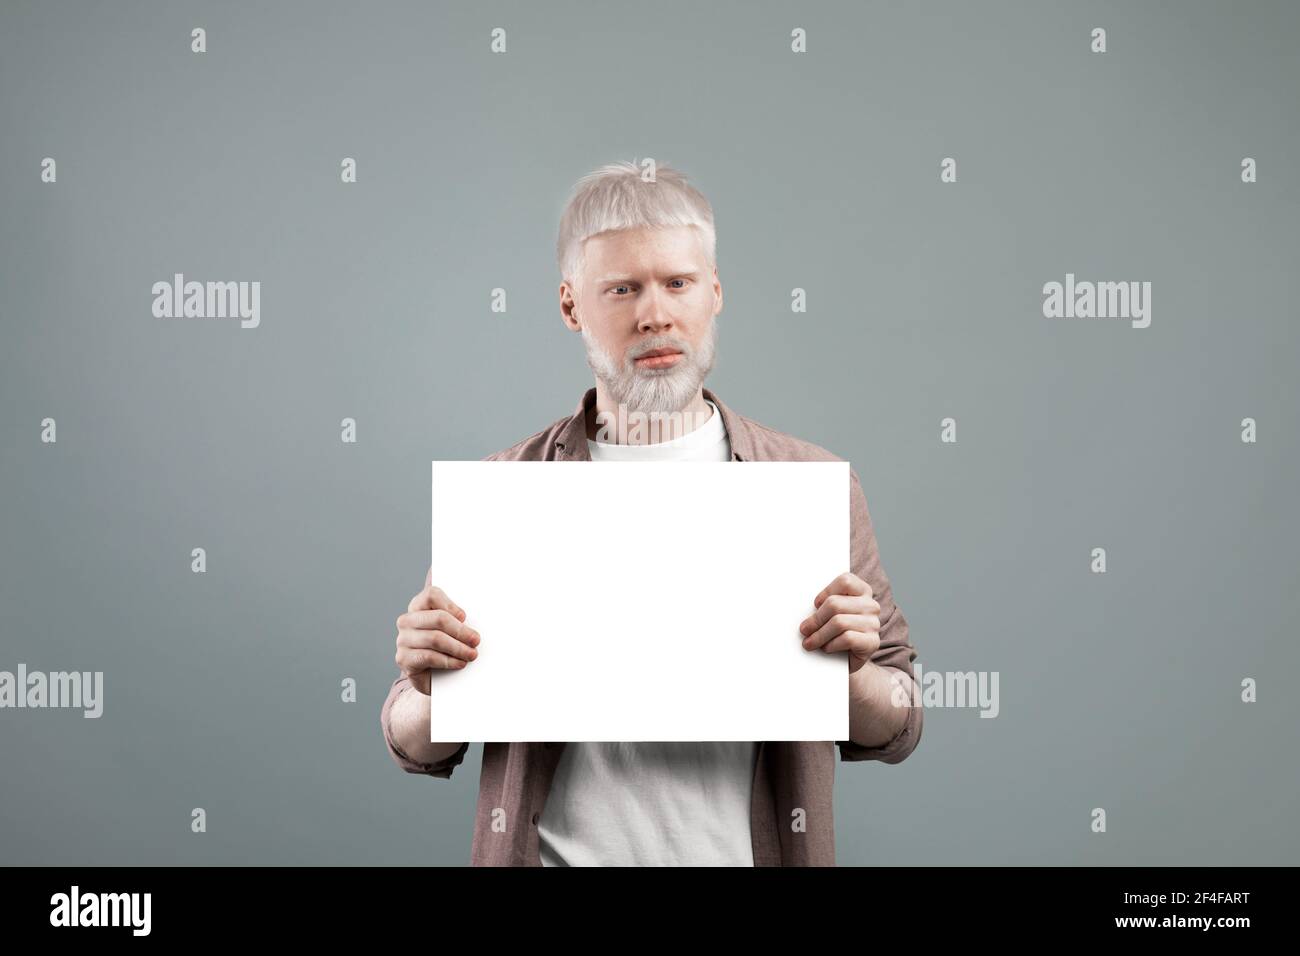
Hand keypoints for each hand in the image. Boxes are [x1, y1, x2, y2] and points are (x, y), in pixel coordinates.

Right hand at [394, 569, 479, 694]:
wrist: (435, 677)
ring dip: (458, 648)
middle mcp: (407, 620)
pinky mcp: (403, 658)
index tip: (464, 617)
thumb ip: (459, 620)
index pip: (431, 594)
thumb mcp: (453, 630)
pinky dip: (448, 660)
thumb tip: (478, 618)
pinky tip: (460, 663)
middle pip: (437, 618)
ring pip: (435, 638)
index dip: (450, 605)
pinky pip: (428, 656)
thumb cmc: (447, 647)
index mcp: (418, 606)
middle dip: (460, 630)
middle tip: (476, 640)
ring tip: (472, 654)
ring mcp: (403, 639)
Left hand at [798, 572, 881, 674]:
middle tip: (804, 629)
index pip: (845, 581)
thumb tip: (803, 609)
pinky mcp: (872, 642)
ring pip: (839, 623)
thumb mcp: (830, 614)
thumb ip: (824, 605)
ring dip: (819, 635)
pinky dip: (831, 644)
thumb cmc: (836, 633)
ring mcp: (874, 624)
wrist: (847, 660)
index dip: (826, 592)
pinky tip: (826, 648)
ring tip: (810, 642)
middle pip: (836, 604)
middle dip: (816, 619)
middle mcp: (871, 605)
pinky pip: (847, 638)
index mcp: (862, 591)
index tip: (815, 605)